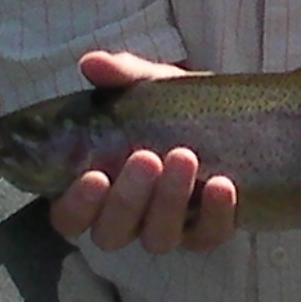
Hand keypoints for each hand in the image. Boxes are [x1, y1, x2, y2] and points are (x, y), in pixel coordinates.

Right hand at [48, 51, 237, 255]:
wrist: (231, 114)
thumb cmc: (173, 107)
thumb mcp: (149, 86)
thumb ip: (120, 76)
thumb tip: (92, 63)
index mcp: (99, 189)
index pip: (70, 217)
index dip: (77, 205)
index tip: (93, 175)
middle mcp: (128, 217)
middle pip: (111, 233)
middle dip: (127, 199)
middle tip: (146, 157)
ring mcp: (168, 228)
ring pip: (158, 238)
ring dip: (169, 200)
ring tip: (185, 156)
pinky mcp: (207, 231)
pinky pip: (207, 236)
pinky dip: (215, 213)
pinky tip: (220, 184)